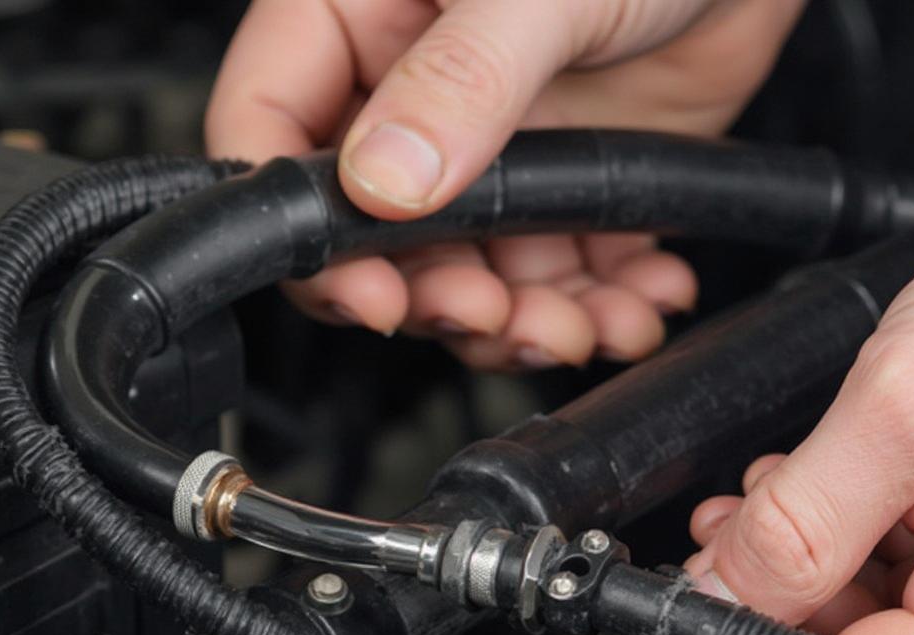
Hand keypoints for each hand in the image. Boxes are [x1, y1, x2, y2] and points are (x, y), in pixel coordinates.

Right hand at [206, 0, 803, 368]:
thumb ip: (461, 78)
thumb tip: (381, 183)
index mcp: (362, 12)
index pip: (272, 125)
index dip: (302, 227)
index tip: (369, 293)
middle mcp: (416, 95)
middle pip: (375, 236)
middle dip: (436, 297)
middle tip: (491, 314)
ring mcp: (495, 153)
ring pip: (470, 275)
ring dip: (525, 324)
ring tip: (584, 323)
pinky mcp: (571, 192)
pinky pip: (560, 277)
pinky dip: (602, 308)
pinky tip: (641, 299)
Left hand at [686, 215, 913, 634]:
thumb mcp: (908, 406)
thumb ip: (806, 519)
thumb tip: (727, 601)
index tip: (705, 614)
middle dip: (767, 596)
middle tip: (716, 543)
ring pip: (857, 601)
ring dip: (784, 557)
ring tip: (745, 503)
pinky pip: (879, 553)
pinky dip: (820, 526)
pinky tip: (786, 488)